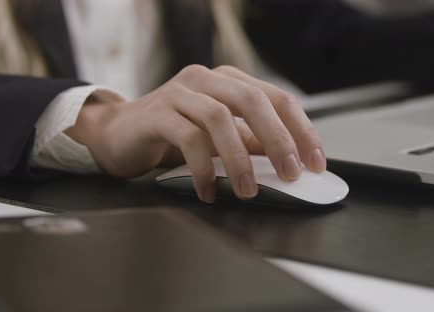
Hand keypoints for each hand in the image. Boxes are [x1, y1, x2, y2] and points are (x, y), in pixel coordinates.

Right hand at [66, 65, 325, 202]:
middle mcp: (207, 80)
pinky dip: (203, 168)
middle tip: (290, 174)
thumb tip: (289, 162)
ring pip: (219, 118)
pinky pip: (187, 138)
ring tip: (247, 190)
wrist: (118, 134)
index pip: (276, 98)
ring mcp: (180, 92)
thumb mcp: (220, 141)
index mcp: (229, 82)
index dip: (300, 129)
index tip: (315, 162)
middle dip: (278, 139)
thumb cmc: (173, 135)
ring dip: (239, 158)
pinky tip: (209, 190)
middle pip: (252, 100)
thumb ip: (250, 144)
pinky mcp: (156, 112)